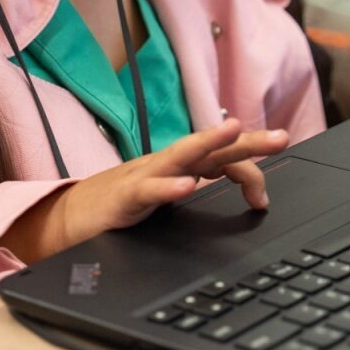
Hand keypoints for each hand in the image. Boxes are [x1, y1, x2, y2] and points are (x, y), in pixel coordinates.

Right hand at [1, 120, 288, 262]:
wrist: (67, 219)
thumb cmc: (119, 207)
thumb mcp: (167, 201)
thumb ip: (199, 195)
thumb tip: (241, 201)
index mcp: (181, 168)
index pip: (223, 161)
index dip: (249, 172)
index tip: (264, 200)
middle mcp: (166, 164)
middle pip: (212, 148)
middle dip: (248, 140)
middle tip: (283, 137)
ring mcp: (143, 176)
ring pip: (181, 154)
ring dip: (210, 141)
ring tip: (234, 130)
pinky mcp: (123, 196)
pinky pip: (148, 190)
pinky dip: (168, 187)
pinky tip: (186, 187)